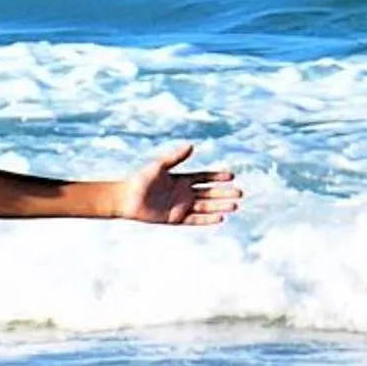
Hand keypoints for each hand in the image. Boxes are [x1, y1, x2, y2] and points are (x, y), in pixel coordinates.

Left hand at [118, 143, 240, 225]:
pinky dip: (207, 219)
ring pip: (206, 207)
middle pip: (209, 193)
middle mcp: (184, 193)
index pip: (204, 178)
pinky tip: (220, 218)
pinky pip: (195, 220)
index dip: (217, 177)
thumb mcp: (159, 166)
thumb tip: (192, 145)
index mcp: (181, 179)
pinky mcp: (176, 218)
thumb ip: (175, 157)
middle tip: (240, 193)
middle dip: (224, 193)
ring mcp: (181, 206)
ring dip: (220, 206)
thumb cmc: (140, 180)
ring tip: (235, 206)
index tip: (232, 176)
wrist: (126, 199)